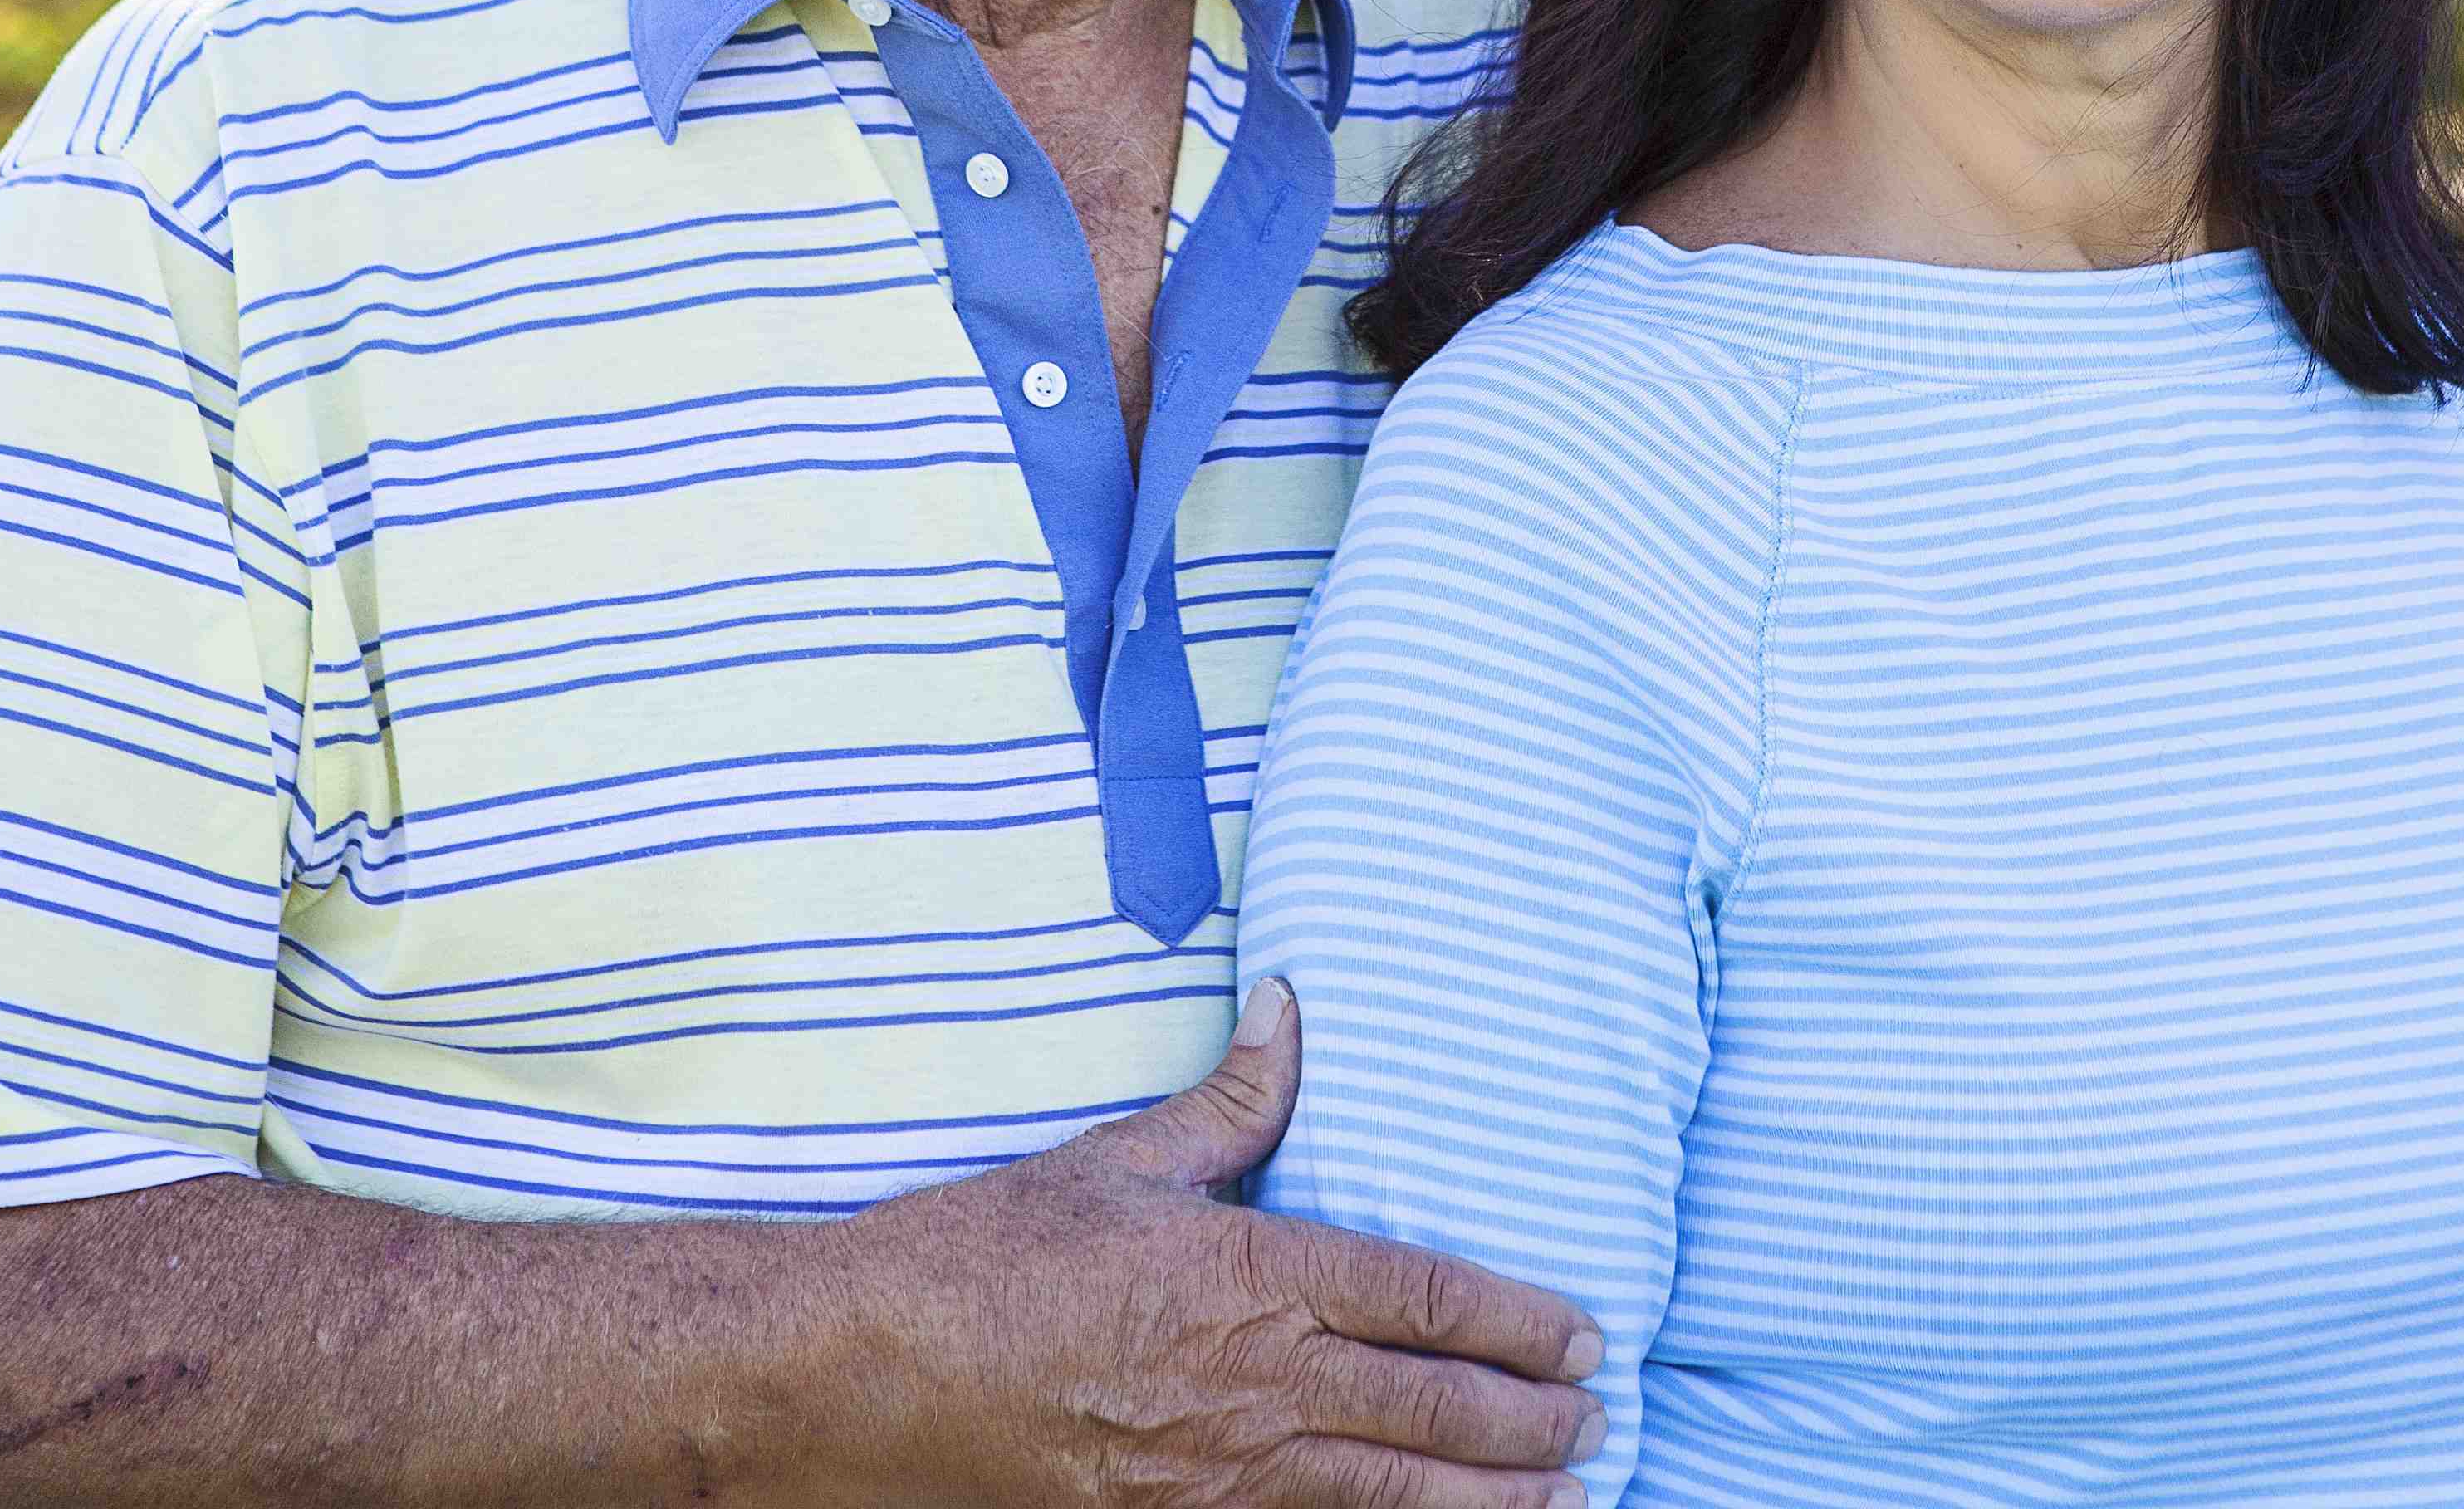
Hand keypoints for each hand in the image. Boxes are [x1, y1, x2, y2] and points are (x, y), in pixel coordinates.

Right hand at [794, 978, 1609, 1507]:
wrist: (867, 1370)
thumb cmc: (986, 1254)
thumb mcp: (1116, 1159)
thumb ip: (1230, 1099)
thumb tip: (1292, 1004)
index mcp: (1249, 1273)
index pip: (1423, 1297)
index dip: (1517, 1322)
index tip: (1582, 1334)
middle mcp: (1254, 1379)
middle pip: (1432, 1409)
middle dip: (1531, 1423)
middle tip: (1596, 1421)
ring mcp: (1219, 1473)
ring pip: (1392, 1494)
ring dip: (1490, 1499)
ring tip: (1561, 1497)